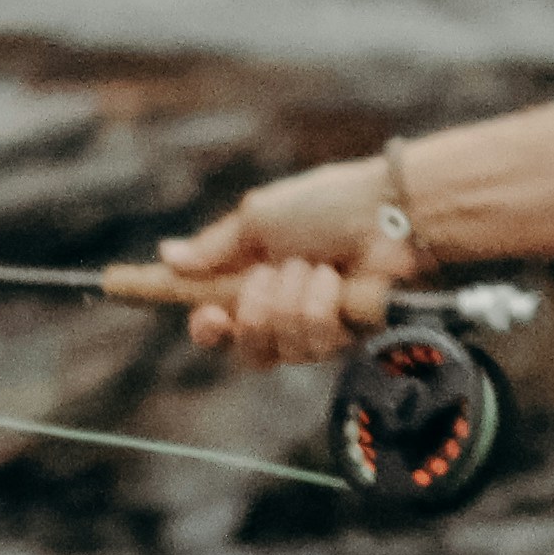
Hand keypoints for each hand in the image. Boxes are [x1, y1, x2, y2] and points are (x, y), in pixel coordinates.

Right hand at [157, 157, 409, 368]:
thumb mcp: (259, 217)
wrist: (386, 212)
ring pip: (279, 348)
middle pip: (245, 349)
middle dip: (251, 314)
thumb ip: (215, 246)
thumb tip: (167, 255)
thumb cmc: (326, 205)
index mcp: (254, 279)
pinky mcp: (345, 338)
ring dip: (291, 301)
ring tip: (312, 266)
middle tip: (266, 277)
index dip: (206, 329)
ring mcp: (314, 327)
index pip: (217, 322)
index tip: (207, 316)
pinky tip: (333, 280)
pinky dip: (320, 306)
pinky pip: (315, 344)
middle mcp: (280, 310)